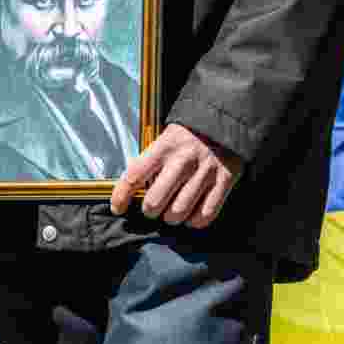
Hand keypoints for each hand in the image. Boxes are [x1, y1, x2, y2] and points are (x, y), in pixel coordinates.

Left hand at [110, 123, 243, 227]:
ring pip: (179, 212)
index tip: (118, 208)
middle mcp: (183, 160)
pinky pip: (206, 214)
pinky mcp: (224, 181)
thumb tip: (132, 190)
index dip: (121, 197)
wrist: (225, 123)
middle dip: (150, 211)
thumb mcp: (165, 139)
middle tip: (153, 208)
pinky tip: (192, 215)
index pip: (134, 176)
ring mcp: (205, 172)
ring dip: (172, 218)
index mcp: (164, 147)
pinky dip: (195, 221)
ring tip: (172, 213)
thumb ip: (150, 161)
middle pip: (155, 201)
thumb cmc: (188, 136)